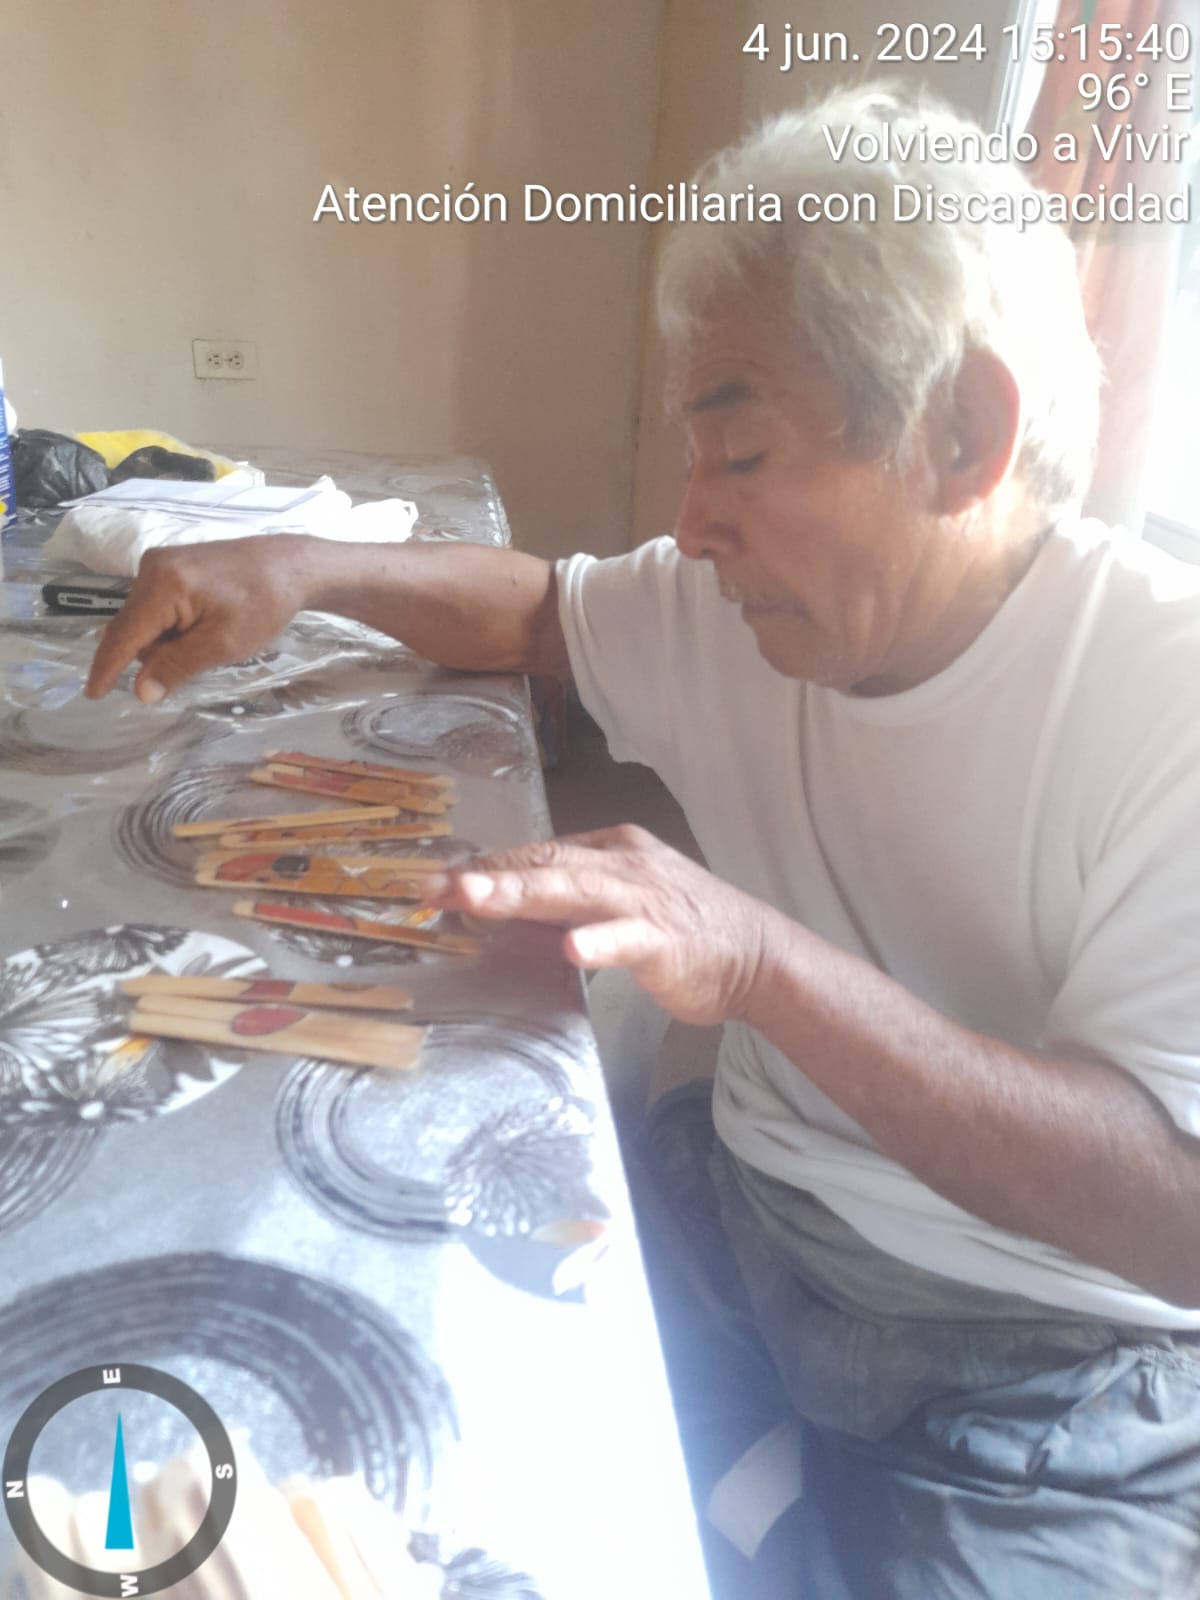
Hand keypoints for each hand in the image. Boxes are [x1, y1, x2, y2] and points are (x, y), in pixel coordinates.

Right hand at [85, 535, 317, 702]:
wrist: (290, 565)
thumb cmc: (264, 604)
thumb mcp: (224, 643)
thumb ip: (178, 665)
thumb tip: (141, 691)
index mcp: (163, 585)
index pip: (124, 635)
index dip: (107, 668)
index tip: (92, 695)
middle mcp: (152, 568)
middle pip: (132, 627)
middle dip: (150, 655)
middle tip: (195, 661)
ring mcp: (160, 562)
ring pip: (145, 619)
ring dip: (164, 642)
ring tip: (209, 640)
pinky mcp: (171, 564)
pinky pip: (156, 607)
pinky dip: (171, 627)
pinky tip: (201, 629)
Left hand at [425, 825, 777, 1026]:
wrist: (756, 954)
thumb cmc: (683, 931)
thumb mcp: (617, 904)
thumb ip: (566, 905)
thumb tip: (503, 912)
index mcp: (611, 850)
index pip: (538, 853)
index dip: (487, 866)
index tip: (438, 882)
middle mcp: (624, 865)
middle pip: (547, 864)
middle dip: (488, 875)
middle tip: (437, 885)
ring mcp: (644, 900)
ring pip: (574, 891)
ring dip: (522, 893)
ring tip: (476, 898)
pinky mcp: (665, 940)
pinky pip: (626, 939)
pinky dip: (598, 942)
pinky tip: (571, 949)